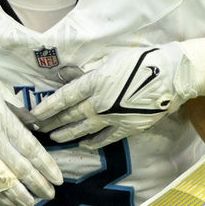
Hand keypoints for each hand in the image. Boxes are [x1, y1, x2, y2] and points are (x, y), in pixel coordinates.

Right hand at [0, 67, 62, 205]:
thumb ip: (16, 107)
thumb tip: (33, 122)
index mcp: (4, 122)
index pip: (31, 149)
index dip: (46, 166)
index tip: (57, 179)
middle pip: (20, 168)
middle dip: (37, 184)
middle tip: (50, 195)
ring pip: (2, 179)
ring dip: (18, 194)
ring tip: (31, 203)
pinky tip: (6, 201)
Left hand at [30, 44, 193, 148]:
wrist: (171, 76)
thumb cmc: (143, 62)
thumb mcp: (111, 61)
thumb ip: (91, 73)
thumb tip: (73, 77)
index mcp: (94, 83)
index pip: (64, 98)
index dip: (47, 107)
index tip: (34, 114)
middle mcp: (99, 103)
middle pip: (70, 115)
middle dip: (52, 122)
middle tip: (38, 128)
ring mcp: (112, 118)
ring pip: (83, 128)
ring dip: (67, 133)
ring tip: (54, 138)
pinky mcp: (126, 128)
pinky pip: (105, 138)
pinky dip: (93, 142)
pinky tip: (84, 144)